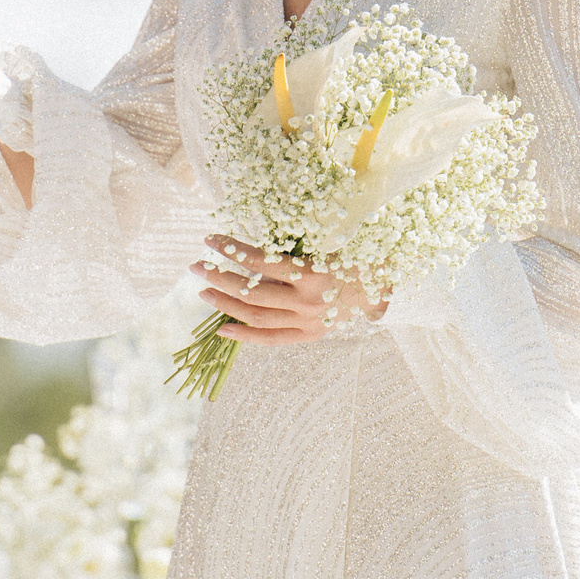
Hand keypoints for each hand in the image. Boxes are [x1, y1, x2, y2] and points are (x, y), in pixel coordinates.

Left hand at [191, 236, 387, 345]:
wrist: (382, 287)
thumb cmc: (352, 256)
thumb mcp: (326, 243)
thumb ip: (290, 248)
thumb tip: (247, 243)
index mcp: (313, 273)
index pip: (261, 262)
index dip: (233, 250)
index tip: (211, 239)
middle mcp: (308, 302)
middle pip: (252, 291)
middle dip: (219, 277)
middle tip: (196, 265)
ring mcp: (307, 322)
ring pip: (257, 316)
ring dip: (225, 303)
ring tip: (204, 290)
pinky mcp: (309, 336)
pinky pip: (271, 338)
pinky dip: (244, 334)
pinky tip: (221, 327)